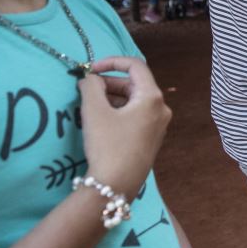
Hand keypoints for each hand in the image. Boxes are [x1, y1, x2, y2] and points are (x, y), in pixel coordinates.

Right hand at [79, 57, 171, 198]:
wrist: (116, 185)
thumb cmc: (107, 145)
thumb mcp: (94, 111)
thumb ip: (90, 86)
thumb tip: (89, 77)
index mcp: (153, 97)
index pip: (135, 66)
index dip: (110, 62)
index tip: (89, 70)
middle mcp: (161, 109)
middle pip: (134, 84)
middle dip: (108, 82)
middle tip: (85, 88)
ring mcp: (158, 125)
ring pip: (133, 101)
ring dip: (111, 97)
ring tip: (88, 104)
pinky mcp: (151, 139)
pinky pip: (135, 116)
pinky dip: (118, 111)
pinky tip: (100, 120)